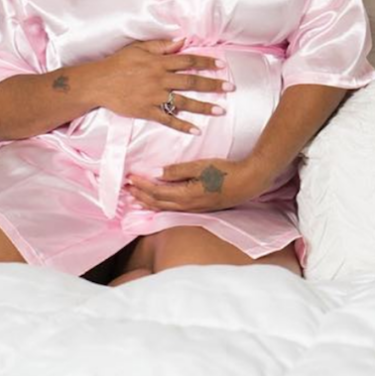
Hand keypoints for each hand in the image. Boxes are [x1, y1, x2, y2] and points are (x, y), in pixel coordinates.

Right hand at [92, 37, 234, 135]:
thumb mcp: (138, 48)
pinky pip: (167, 119)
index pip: (187, 61)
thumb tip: (182, 41)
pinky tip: (196, 130)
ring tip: (220, 111)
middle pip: (191, 81)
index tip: (222, 66)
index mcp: (158, 63)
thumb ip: (161, 46)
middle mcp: (159, 79)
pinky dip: (182, 125)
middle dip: (212, 85)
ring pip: (183, 102)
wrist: (98, 83)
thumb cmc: (118, 63)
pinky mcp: (146, 111)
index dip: (206, 63)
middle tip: (230, 88)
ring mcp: (153, 96)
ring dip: (203, 107)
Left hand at [125, 157, 266, 212]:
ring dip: (148, 202)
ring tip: (135, 198)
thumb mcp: (200, 166)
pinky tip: (158, 202)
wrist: (248, 182)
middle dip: (140, 196)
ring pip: (164, 208)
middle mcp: (187, 206)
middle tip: (126, 188)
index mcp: (186, 195)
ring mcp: (194, 209)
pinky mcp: (199, 207)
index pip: (157, 192)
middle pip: (157, 203)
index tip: (130, 177)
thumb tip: (157, 173)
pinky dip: (160, 205)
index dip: (142, 186)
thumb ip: (178, 171)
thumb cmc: (225, 171)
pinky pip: (173, 209)